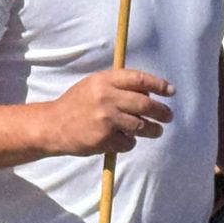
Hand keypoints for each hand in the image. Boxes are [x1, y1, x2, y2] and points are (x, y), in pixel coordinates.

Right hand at [46, 68, 173, 155]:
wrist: (53, 126)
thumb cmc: (78, 104)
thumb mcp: (94, 86)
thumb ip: (119, 86)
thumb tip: (151, 93)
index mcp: (104, 81)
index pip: (139, 80)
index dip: (159, 85)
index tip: (171, 91)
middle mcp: (105, 98)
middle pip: (145, 105)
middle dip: (162, 112)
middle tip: (168, 116)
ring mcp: (105, 119)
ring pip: (141, 126)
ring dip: (153, 130)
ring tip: (155, 131)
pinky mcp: (104, 139)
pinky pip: (129, 143)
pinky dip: (129, 143)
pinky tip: (121, 139)